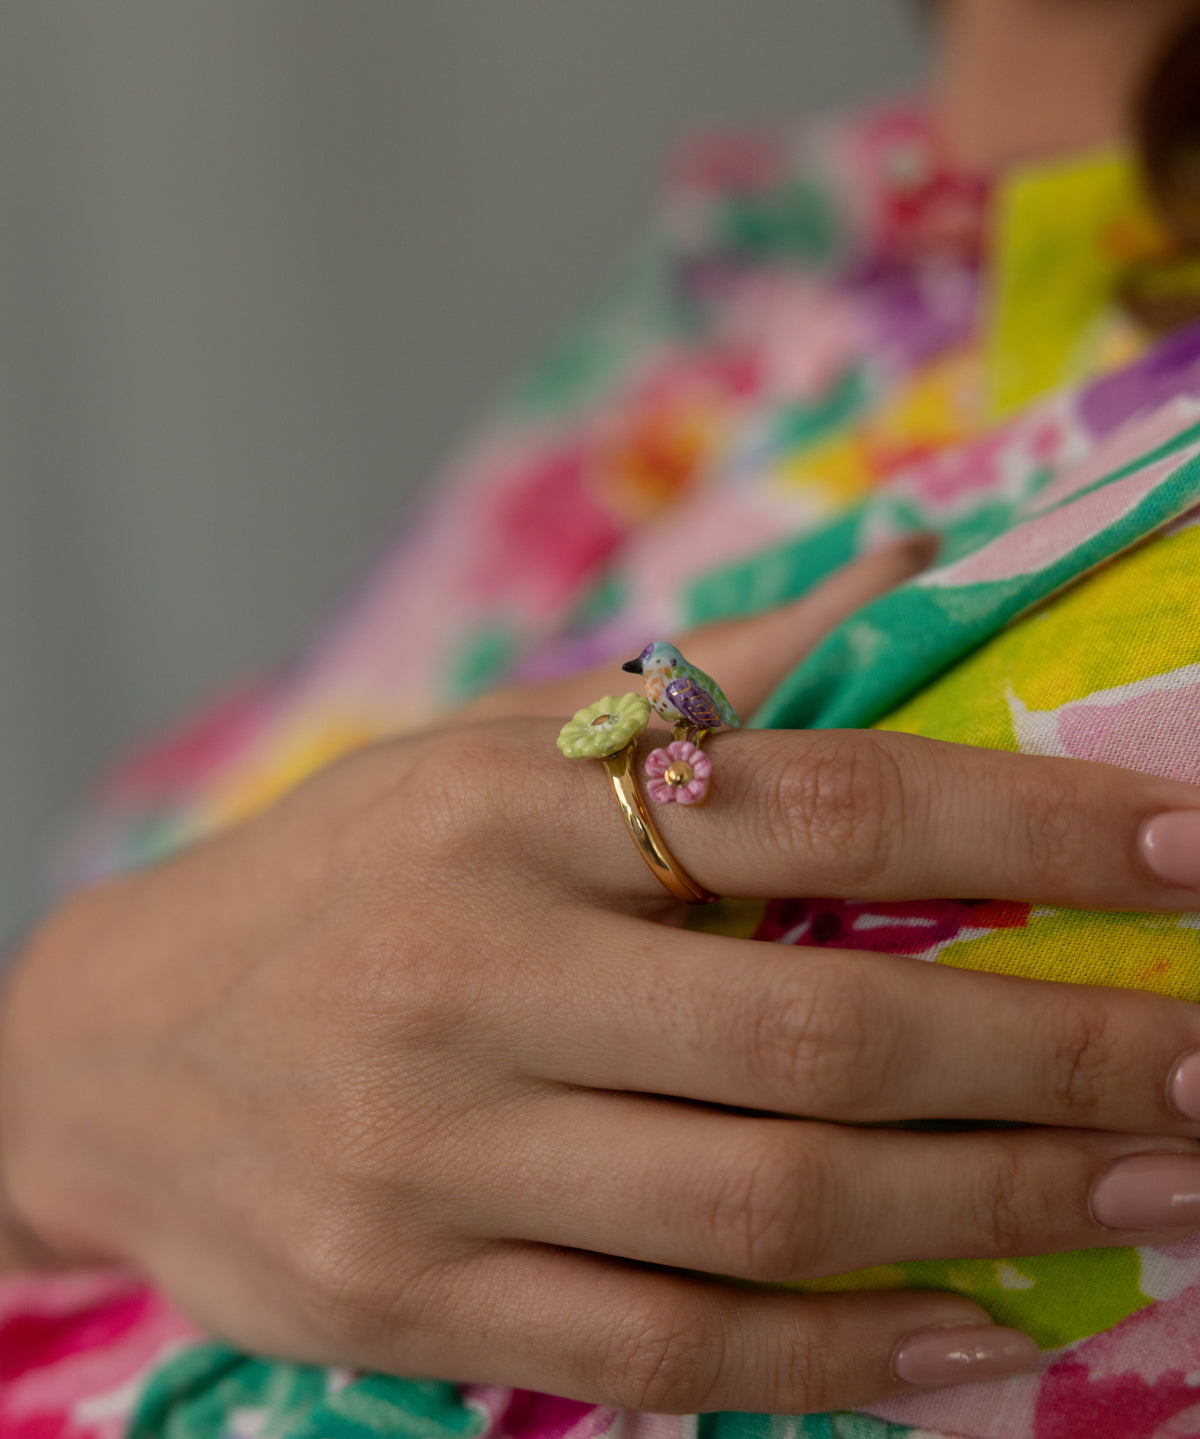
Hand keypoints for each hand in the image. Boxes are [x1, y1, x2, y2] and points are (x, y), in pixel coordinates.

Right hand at [6, 539, 1199, 1415]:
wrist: (111, 1050)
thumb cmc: (341, 877)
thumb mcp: (487, 749)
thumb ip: (707, 685)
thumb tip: (912, 567)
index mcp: (507, 807)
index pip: (812, 801)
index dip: (1022, 825)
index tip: (1185, 850)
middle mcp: (470, 976)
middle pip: (820, 1029)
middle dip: (1054, 1055)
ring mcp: (433, 1159)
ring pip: (767, 1208)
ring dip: (992, 1212)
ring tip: (1152, 1200)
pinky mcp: (408, 1302)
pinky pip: (667, 1356)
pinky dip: (847, 1361)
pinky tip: (982, 1339)